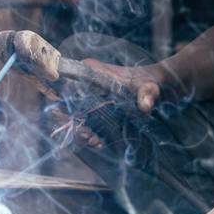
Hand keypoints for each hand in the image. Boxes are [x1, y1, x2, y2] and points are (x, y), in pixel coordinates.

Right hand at [43, 60, 164, 148]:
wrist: (151, 89)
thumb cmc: (147, 82)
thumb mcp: (148, 87)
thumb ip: (146, 94)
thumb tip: (144, 106)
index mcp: (90, 71)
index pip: (65, 86)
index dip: (63, 106)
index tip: (73, 121)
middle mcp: (84, 84)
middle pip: (65, 105)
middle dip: (72, 125)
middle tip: (88, 137)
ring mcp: (87, 98)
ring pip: (73, 117)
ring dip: (80, 133)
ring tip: (95, 141)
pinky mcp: (93, 110)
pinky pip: (83, 123)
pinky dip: (87, 135)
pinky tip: (98, 142)